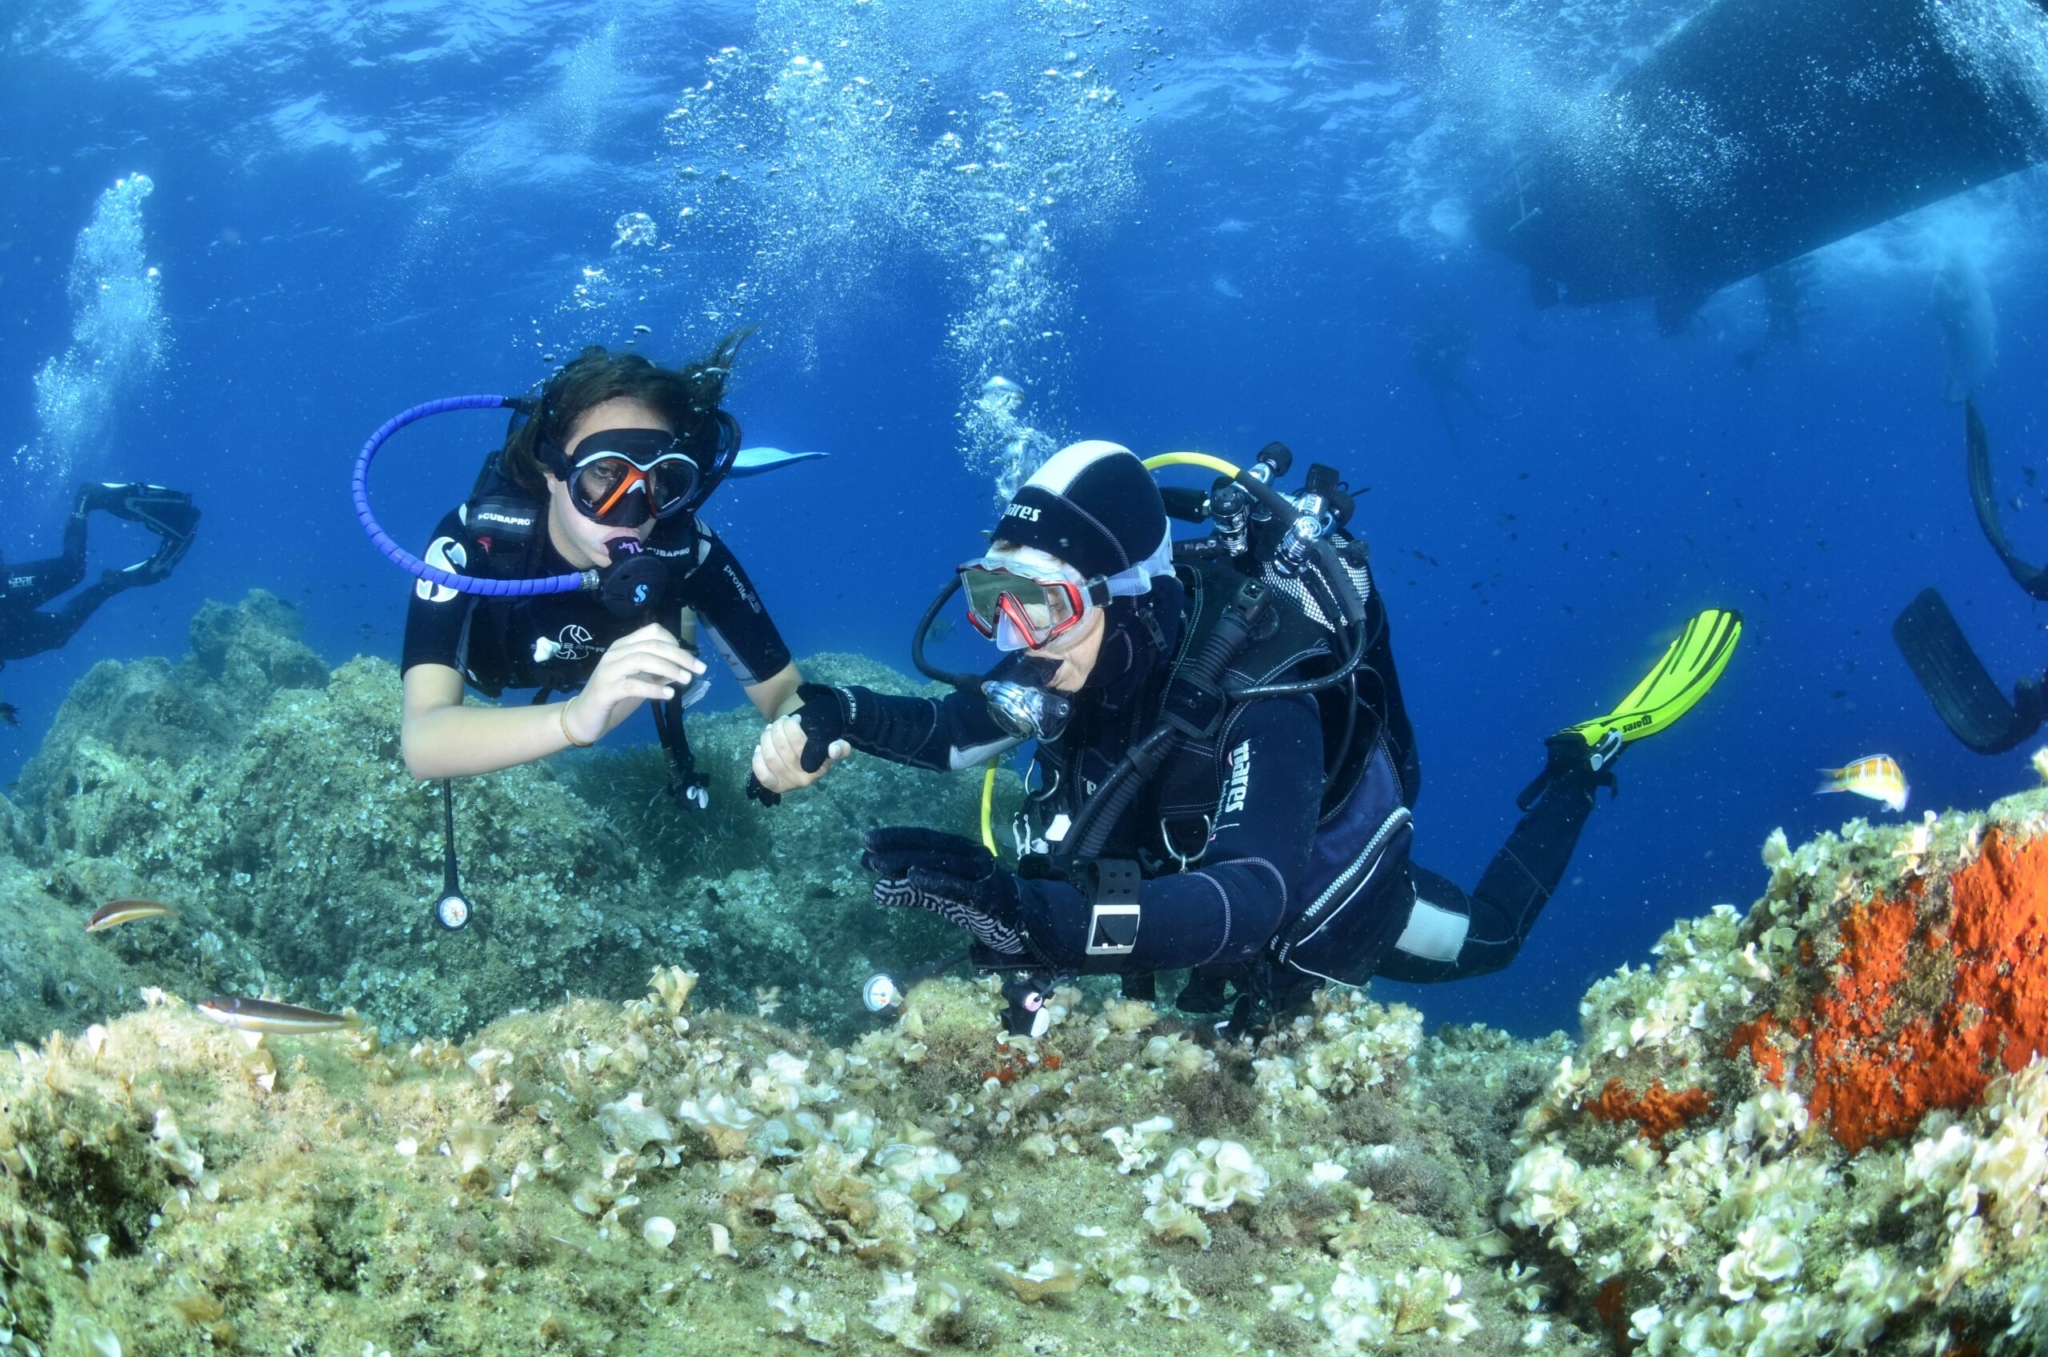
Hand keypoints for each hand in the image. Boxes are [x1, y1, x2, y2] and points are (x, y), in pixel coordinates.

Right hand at [562, 623, 705, 745]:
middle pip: (651, 645)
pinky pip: (632, 685)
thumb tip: (683, 669)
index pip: (652, 632)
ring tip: (686, 679)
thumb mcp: (640, 681)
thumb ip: (657, 673)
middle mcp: (615, 653)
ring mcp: (608, 670)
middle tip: (699, 669)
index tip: (690, 659)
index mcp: (623, 647)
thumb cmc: (614, 697)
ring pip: (641, 659)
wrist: (583, 718)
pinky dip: (653, 688)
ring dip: (668, 668)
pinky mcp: (605, 690)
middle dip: (679, 655)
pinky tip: (668, 694)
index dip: (674, 642)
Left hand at [749, 685, 855, 793]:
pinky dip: (757, 758)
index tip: (795, 718)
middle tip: (781, 721)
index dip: (792, 726)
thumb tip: (834, 749)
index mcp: (818, 768)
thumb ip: (841, 747)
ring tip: (770, 729)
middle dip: (778, 728)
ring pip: (770, 756)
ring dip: (766, 738)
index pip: (798, 742)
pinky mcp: (775, 787)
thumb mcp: (833, 747)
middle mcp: (803, 779)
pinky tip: (760, 747)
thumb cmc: (820, 752)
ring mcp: (788, 784)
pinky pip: (761, 773)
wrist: (811, 769)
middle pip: (782, 747)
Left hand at [861, 827, 1023, 953]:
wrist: (1032, 921)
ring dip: (908, 862)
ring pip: (941, 863)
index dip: (897, 838)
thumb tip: (876, 889)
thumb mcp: (944, 898)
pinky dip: (936, 880)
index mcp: (962, 852)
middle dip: (897, 847)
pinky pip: (959, 887)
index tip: (868, 841)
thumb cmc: (984, 905)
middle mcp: (972, 857)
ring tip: (878, 864)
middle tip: (866, 849)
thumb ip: (913, 893)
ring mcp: (982, 876)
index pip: (926, 840)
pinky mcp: (989, 898)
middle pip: (930, 848)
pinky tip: (913, 879)